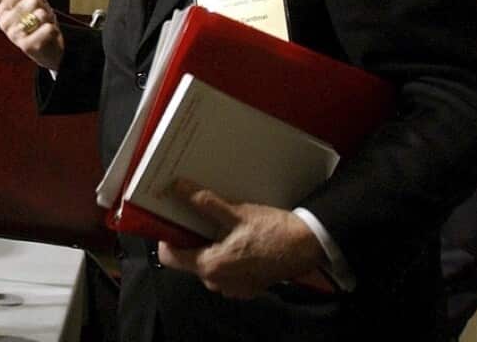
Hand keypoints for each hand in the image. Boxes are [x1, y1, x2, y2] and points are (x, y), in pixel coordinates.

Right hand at [0, 0, 63, 70]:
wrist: (49, 48)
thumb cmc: (38, 25)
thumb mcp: (33, 0)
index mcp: (3, 11)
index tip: (33, 0)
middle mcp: (5, 23)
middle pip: (29, 2)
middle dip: (41, 6)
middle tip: (42, 13)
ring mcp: (15, 35)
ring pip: (37, 15)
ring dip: (47, 18)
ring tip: (46, 23)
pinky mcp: (26, 46)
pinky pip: (42, 30)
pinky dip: (50, 29)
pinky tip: (49, 30)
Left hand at [157, 180, 326, 298]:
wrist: (308, 247)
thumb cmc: (272, 231)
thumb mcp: (236, 213)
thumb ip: (204, 203)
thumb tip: (179, 188)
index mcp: (210, 266)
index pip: (169, 257)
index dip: (168, 238)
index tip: (172, 221)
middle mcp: (218, 283)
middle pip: (189, 260)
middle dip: (191, 240)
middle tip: (198, 218)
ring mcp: (233, 288)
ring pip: (208, 265)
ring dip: (210, 248)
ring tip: (220, 227)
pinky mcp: (247, 287)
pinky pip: (226, 272)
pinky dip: (226, 257)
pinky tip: (237, 240)